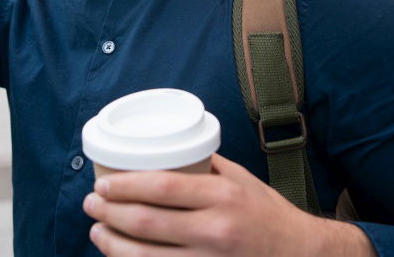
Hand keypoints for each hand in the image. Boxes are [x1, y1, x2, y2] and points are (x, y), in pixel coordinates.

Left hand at [83, 154, 375, 255]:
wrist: (302, 255)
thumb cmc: (268, 214)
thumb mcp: (241, 180)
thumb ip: (206, 165)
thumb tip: (167, 148)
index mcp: (223, 196)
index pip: (162, 188)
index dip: (125, 187)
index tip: (103, 184)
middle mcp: (216, 230)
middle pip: (147, 222)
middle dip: (110, 213)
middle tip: (91, 203)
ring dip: (113, 244)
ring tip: (97, 230)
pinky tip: (120, 256)